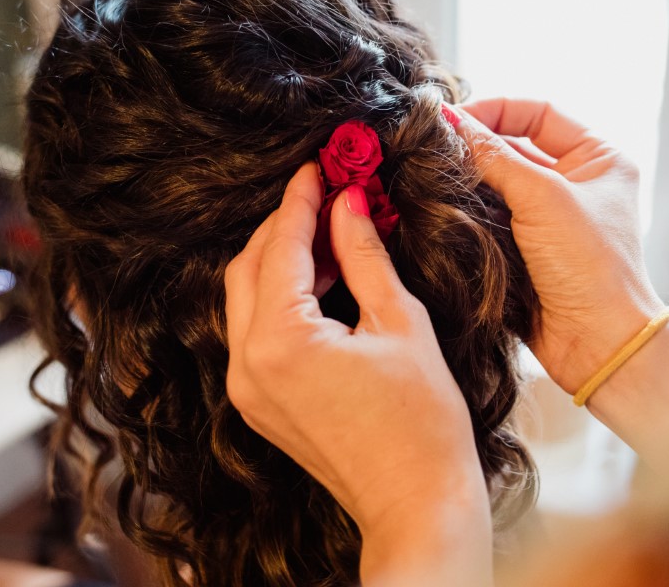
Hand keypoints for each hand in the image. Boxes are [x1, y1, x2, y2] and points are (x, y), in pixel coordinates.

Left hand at [225, 163, 491, 584]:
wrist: (416, 502)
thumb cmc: (422, 421)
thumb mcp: (398, 321)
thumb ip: (364, 254)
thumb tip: (350, 203)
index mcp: (281, 341)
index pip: (279, 246)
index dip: (300, 200)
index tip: (318, 166)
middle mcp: (248, 364)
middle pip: (248, 267)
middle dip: (283, 225)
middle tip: (325, 195)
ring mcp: (247, 388)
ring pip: (246, 298)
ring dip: (280, 260)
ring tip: (331, 234)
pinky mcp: (258, 403)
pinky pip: (256, 331)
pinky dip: (281, 298)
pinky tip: (321, 280)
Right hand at [455, 98, 666, 393]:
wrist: (598, 343)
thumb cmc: (590, 265)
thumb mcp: (542, 197)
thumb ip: (494, 156)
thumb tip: (448, 120)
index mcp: (598, 158)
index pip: (539, 113)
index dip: (496, 110)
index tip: (452, 118)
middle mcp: (575, 183)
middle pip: (513, 145)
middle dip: (474, 145)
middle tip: (430, 145)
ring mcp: (548, 217)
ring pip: (495, 182)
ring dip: (466, 178)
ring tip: (429, 173)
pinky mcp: (525, 249)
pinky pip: (488, 217)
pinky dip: (465, 210)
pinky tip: (438, 204)